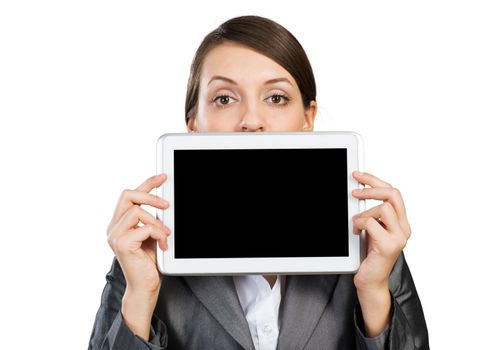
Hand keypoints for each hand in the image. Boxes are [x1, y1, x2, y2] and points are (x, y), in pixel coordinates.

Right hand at [106, 174, 170, 296]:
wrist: (145, 287)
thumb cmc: (149, 263)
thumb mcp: (151, 235)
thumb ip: (152, 219)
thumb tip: (164, 202)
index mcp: (119, 223)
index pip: (130, 195)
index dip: (147, 183)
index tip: (163, 177)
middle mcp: (113, 227)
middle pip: (127, 195)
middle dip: (150, 195)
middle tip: (167, 204)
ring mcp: (115, 235)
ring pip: (137, 211)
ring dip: (157, 222)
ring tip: (166, 235)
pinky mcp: (122, 244)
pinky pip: (144, 228)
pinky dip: (159, 234)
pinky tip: (164, 245)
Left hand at [351, 171, 410, 291]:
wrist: (371, 281)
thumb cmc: (370, 255)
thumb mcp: (372, 228)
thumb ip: (373, 213)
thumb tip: (359, 190)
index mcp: (401, 222)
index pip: (393, 192)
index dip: (375, 180)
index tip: (359, 176)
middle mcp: (404, 228)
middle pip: (393, 194)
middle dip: (371, 188)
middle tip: (355, 191)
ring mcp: (399, 237)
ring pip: (382, 208)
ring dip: (363, 213)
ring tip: (356, 224)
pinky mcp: (388, 246)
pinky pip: (371, 223)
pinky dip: (359, 224)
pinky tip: (356, 233)